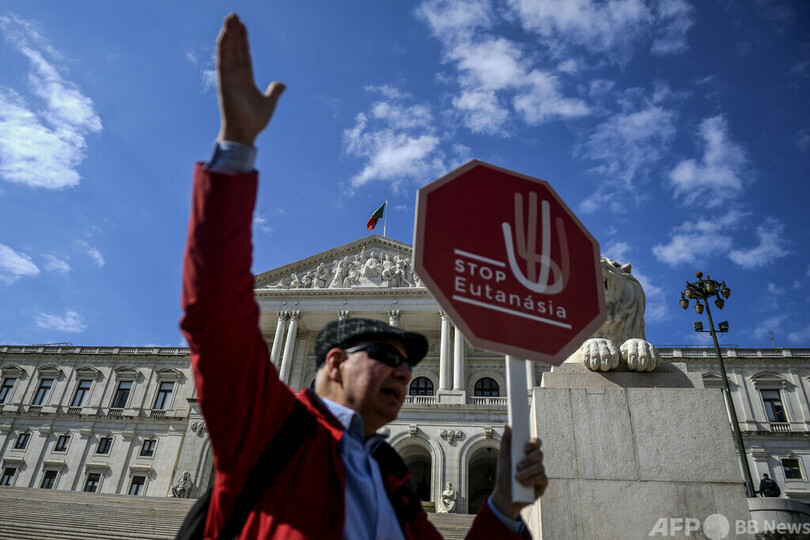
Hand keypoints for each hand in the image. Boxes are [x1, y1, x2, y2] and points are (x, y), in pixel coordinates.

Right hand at [215, 13, 284, 145]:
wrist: (246, 132)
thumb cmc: (255, 121)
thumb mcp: (269, 103)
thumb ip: (274, 91)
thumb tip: (282, 84)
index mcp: (245, 79)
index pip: (244, 55)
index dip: (243, 41)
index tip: (242, 26)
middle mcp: (236, 76)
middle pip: (235, 49)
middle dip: (235, 32)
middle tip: (233, 15)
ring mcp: (229, 77)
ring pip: (228, 50)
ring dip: (228, 34)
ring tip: (229, 17)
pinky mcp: (224, 81)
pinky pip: (223, 59)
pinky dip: (223, 46)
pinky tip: (225, 32)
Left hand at [490, 426, 547, 519]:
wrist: (504, 496)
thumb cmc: (504, 476)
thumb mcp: (503, 458)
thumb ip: (506, 441)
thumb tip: (508, 425)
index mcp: (527, 453)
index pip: (536, 443)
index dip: (533, 443)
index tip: (525, 448)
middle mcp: (535, 461)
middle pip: (539, 454)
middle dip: (528, 460)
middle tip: (518, 466)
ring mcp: (540, 472)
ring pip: (540, 466)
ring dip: (527, 472)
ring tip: (517, 478)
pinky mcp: (543, 484)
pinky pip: (542, 478)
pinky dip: (532, 480)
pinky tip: (524, 484)